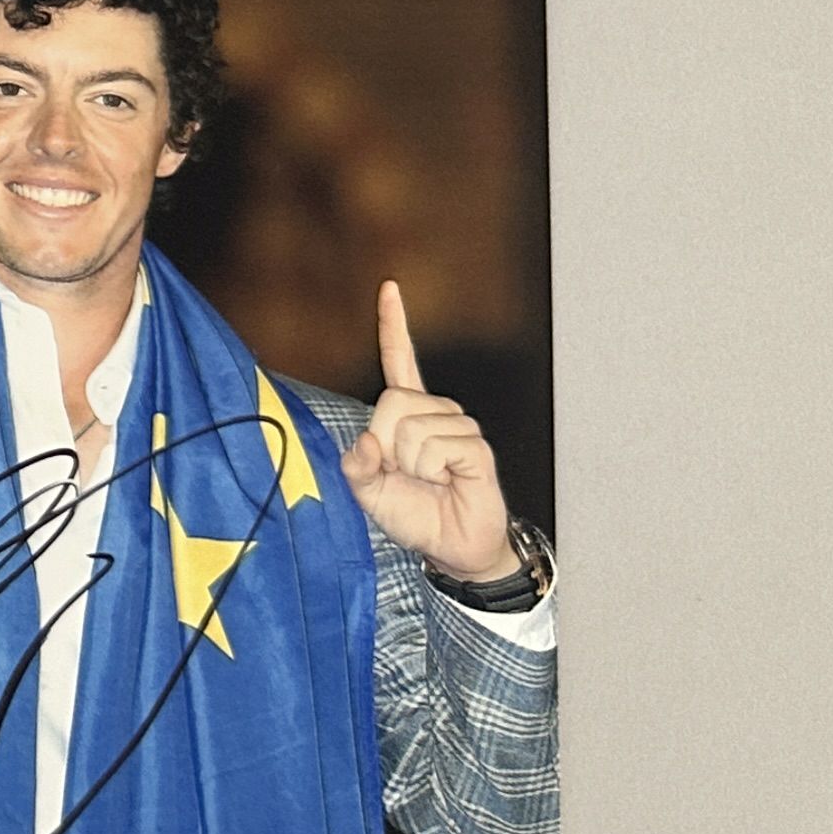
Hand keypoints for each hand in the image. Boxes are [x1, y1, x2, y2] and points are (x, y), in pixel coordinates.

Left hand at [338, 282, 518, 583]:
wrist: (451, 545)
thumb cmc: (412, 513)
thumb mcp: (368, 491)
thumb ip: (356, 466)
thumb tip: (366, 444)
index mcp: (407, 413)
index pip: (400, 360)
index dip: (394, 325)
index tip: (390, 288)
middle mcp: (435, 411)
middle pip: (392, 401)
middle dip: (386, 444)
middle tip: (403, 472)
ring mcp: (459, 427)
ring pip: (413, 429)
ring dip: (409, 464)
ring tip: (427, 480)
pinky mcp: (476, 447)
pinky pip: (438, 448)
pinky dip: (431, 472)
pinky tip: (446, 481)